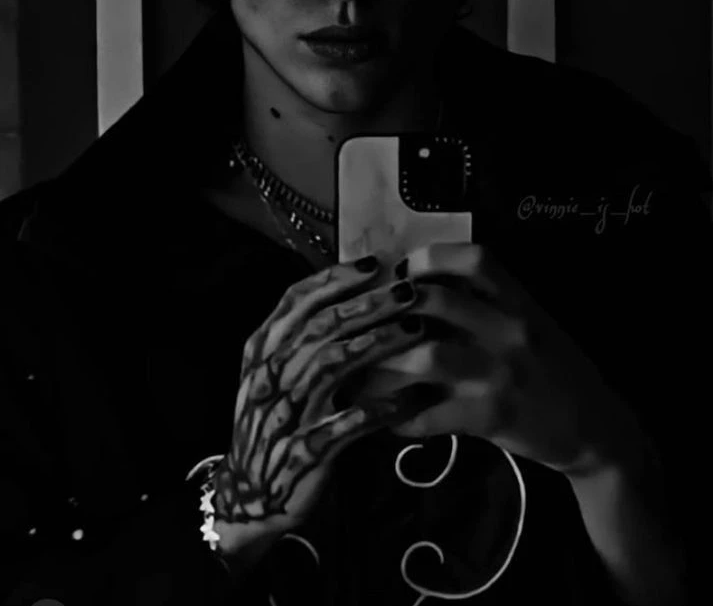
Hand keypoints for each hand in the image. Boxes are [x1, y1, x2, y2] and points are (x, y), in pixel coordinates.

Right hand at [211, 256, 432, 538]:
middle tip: (409, 289)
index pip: (295, 301)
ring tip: (417, 328)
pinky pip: (346, 424)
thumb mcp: (272, 375)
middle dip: (369, 303)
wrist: (248, 495)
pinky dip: (379, 408)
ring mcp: (285, 413)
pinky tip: (409, 397)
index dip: (334, 279)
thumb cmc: (271, 424)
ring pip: (333, 365)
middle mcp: (270, 375)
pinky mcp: (305, 451)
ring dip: (378, 343)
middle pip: (322, 326)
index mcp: (262, 351)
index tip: (374, 264)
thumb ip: (300, 338)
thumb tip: (352, 295)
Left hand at [360, 242, 645, 477]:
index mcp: (519, 301)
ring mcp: (502, 374)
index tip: (400, 269)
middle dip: (388, 308)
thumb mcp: (529, 321)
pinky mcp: (494, 417)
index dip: (429, 258)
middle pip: (436, 302)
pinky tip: (384, 417)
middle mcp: (510, 329)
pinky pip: (434, 413)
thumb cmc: (553, 368)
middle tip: (362, 321)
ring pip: (427, 356)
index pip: (474, 259)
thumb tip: (418, 285)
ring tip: (357, 371)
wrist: (596, 428)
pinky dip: (402, 415)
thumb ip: (486, 301)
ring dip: (384, 364)